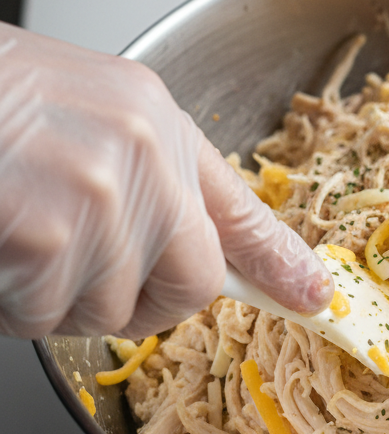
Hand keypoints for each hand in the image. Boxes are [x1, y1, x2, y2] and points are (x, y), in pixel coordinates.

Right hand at [0, 24, 330, 338]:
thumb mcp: (87, 116)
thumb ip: (153, 181)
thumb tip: (207, 252)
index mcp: (154, 120)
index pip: (240, 210)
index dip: (279, 264)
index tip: (315, 297)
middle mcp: (142, 152)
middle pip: (189, 286)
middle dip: (137, 302)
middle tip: (76, 268)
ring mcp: (99, 193)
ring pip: (109, 311)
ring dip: (55, 300)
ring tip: (16, 236)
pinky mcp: (47, 234)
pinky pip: (47, 316)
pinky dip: (12, 304)